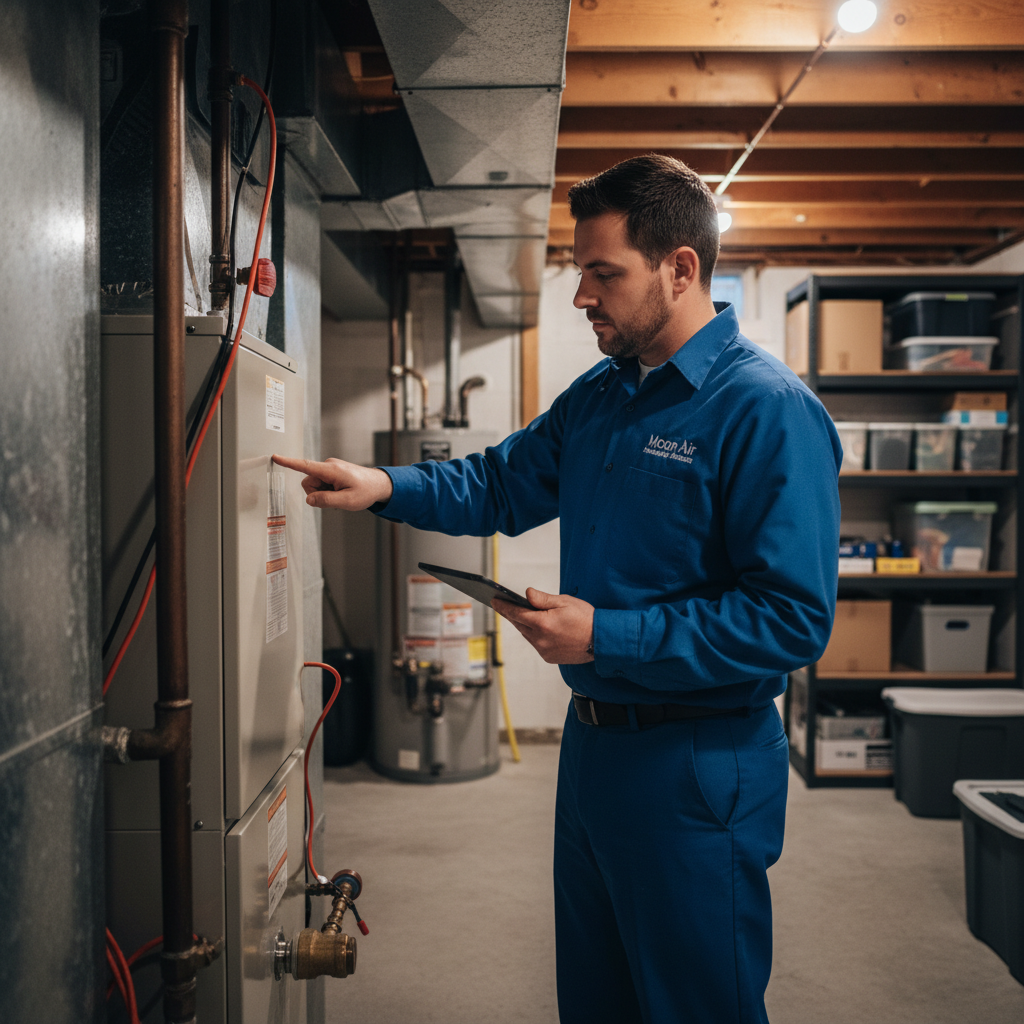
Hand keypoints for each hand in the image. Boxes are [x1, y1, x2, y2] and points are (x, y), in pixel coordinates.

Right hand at [271, 454, 392, 509]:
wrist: (379, 484)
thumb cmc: (366, 491)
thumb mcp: (347, 501)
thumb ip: (326, 501)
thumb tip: (309, 499)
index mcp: (331, 470)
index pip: (305, 466)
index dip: (289, 463)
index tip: (276, 457)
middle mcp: (329, 466)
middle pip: (308, 483)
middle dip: (317, 494)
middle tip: (335, 499)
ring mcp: (330, 468)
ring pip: (314, 485)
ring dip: (323, 493)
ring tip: (340, 495)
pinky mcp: (331, 472)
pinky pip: (321, 484)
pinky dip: (328, 491)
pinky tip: (340, 492)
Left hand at [492, 588, 594, 664]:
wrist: (601, 641)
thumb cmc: (586, 618)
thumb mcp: (565, 602)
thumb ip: (542, 599)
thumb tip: (526, 594)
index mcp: (543, 624)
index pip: (516, 613)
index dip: (503, 606)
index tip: (494, 601)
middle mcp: (541, 639)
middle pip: (519, 625)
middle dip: (511, 614)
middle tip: (502, 605)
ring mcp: (544, 650)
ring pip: (527, 635)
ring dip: (522, 625)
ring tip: (518, 615)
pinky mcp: (549, 657)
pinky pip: (536, 644)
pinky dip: (533, 635)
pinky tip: (535, 628)